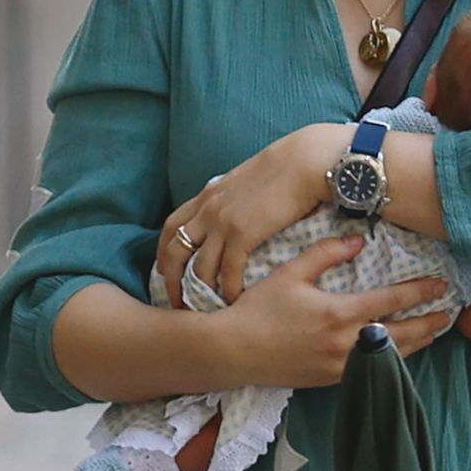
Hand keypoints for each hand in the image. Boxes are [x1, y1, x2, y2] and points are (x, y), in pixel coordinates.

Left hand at [158, 123, 350, 305]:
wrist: (305, 160)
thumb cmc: (288, 166)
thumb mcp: (249, 178)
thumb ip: (236, 195)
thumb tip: (239, 208)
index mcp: (208, 194)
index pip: (173, 225)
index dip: (164, 250)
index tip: (166, 269)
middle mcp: (208, 209)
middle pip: (175, 249)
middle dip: (171, 278)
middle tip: (176, 299)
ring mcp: (222, 222)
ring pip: (198, 266)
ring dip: (198, 290)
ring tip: (203, 310)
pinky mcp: (242, 233)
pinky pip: (227, 270)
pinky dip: (228, 288)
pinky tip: (233, 300)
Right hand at [212, 233, 452, 387]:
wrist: (232, 352)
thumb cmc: (258, 308)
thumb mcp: (291, 272)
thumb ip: (328, 253)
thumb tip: (360, 240)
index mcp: (339, 313)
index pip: (392, 301)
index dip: (421, 293)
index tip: (442, 286)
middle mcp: (346, 343)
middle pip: (401, 334)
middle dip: (429, 324)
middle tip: (450, 314)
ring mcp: (340, 365)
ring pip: (390, 356)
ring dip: (415, 344)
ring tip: (433, 332)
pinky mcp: (330, 380)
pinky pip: (371, 368)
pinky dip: (390, 359)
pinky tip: (398, 351)